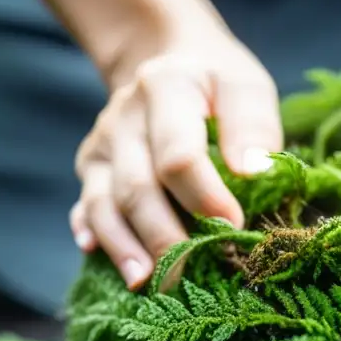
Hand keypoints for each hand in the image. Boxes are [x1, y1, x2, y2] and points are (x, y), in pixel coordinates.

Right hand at [70, 26, 282, 288]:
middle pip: (138, 187)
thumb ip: (253, 125)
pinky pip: (85, 205)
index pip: (178, 154)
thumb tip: (255, 171)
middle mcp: (124, 117)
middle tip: (189, 274)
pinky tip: (96, 255)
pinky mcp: (92, 167)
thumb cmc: (215, 82)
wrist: (165, 58)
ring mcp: (102, 144)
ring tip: (143, 282)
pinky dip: (89, 231)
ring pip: (104, 203)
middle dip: (164, 237)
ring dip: (123, 246)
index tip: (234, 226)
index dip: (205, 196)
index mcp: (165, 88)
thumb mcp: (244, 86)